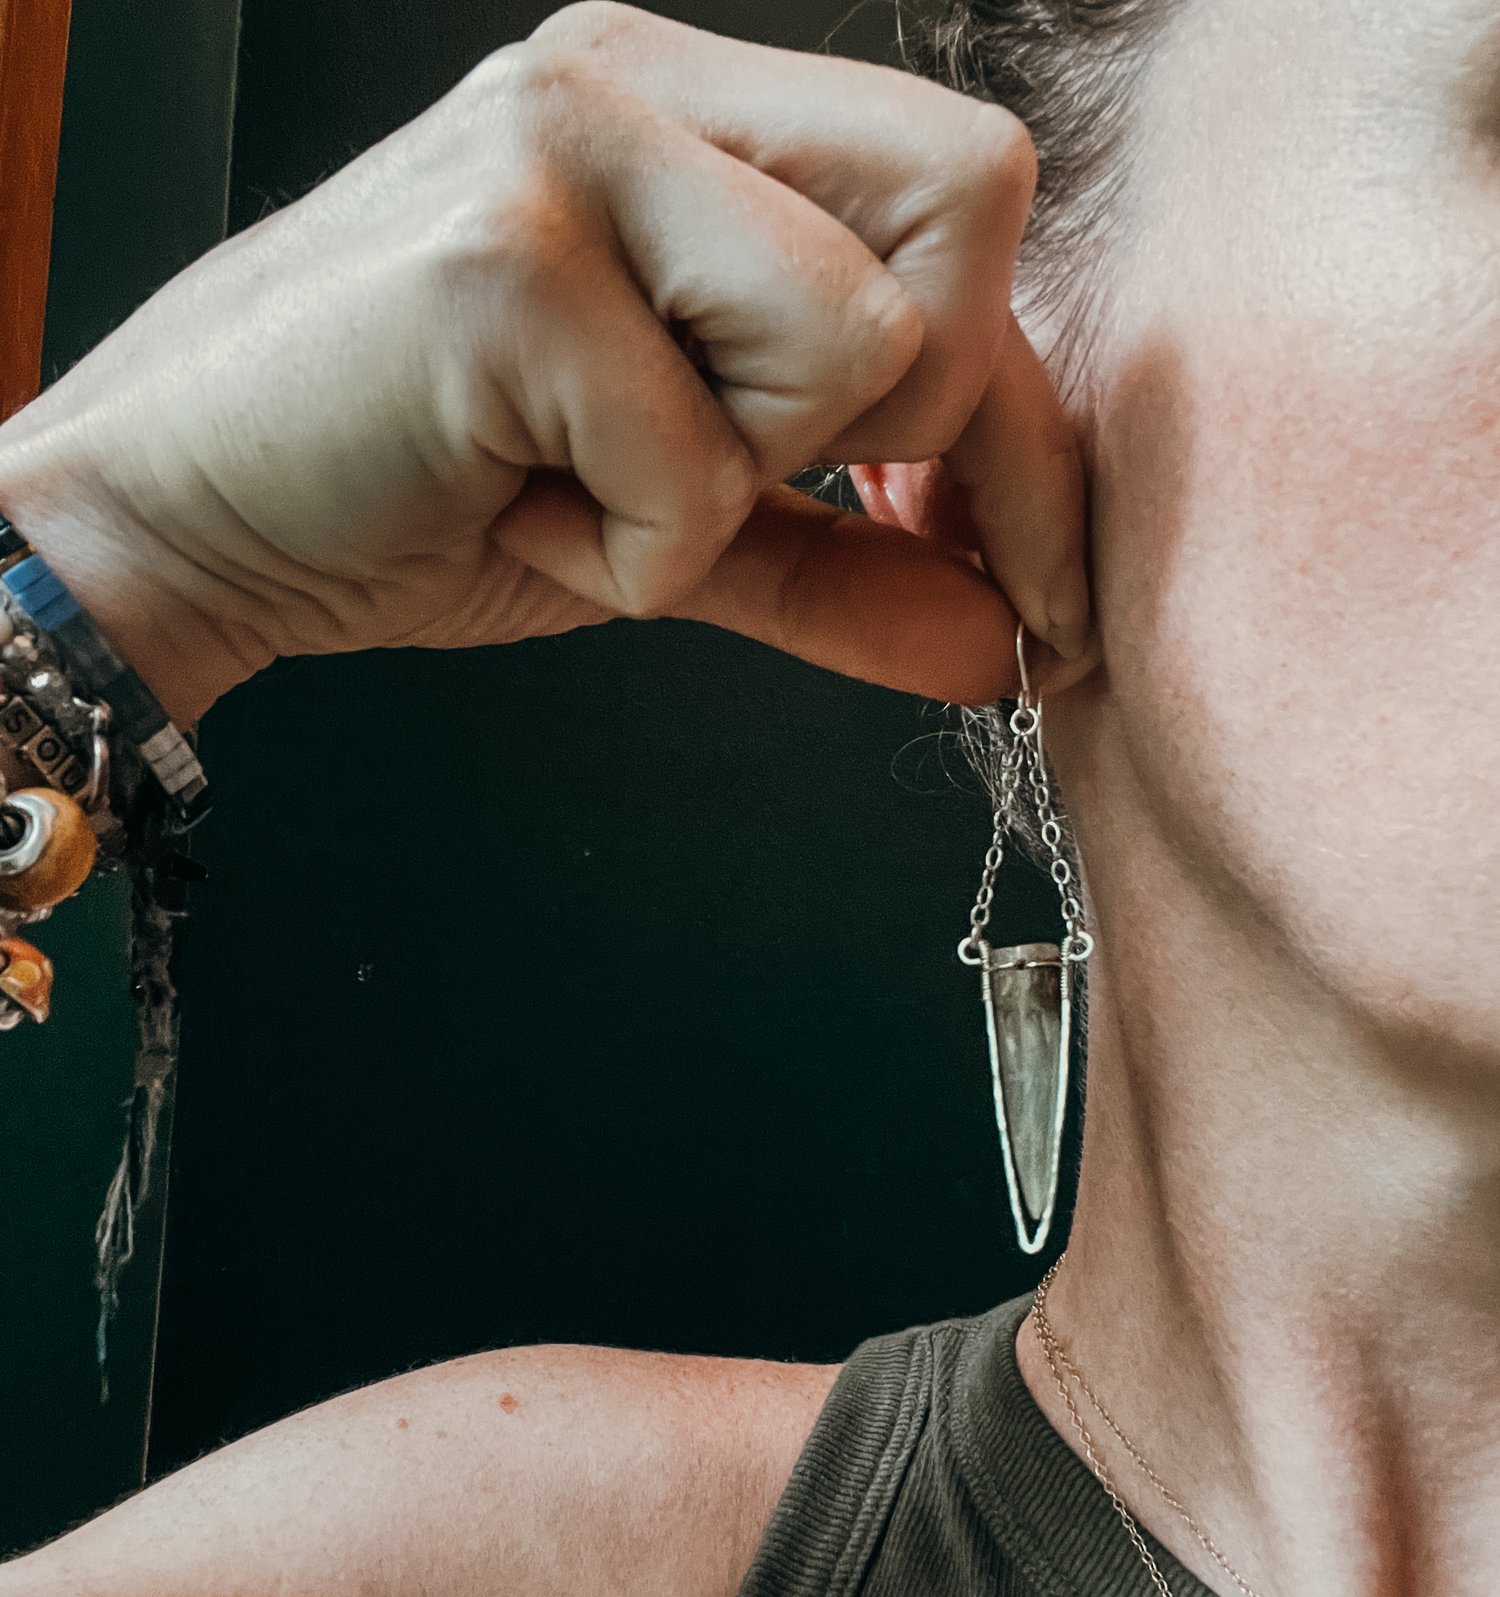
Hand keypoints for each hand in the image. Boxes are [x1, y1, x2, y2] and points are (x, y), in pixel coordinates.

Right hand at [0, 2, 1092, 724]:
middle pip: (969, 206)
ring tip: (581, 483)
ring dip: (733, 483)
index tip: (1016, 563)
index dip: (1019, 402)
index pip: (970, 191)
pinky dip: (629, 556)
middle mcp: (635, 82)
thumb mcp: (673, 528)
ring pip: (860, 336)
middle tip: (724, 474)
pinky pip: (701, 465)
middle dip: (887, 415)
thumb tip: (1002, 645)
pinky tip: (512, 512)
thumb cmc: (421, 502)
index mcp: (691, 111)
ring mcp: (565, 147)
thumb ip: (847, 563)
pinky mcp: (503, 257)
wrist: (182, 530)